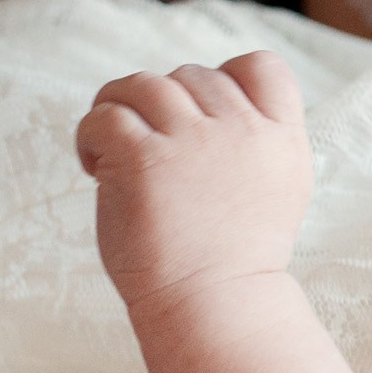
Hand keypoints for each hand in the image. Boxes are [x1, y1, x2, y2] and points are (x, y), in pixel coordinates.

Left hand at [75, 52, 312, 314]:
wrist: (215, 306)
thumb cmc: (235, 259)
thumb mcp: (277, 190)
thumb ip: (256, 143)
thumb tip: (210, 106)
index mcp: (280, 138)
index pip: (262, 66)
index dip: (225, 78)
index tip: (201, 118)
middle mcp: (241, 131)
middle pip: (192, 75)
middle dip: (163, 105)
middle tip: (147, 148)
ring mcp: (193, 142)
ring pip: (144, 84)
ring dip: (120, 109)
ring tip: (112, 151)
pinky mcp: (144, 159)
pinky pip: (105, 116)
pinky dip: (91, 136)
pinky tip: (96, 168)